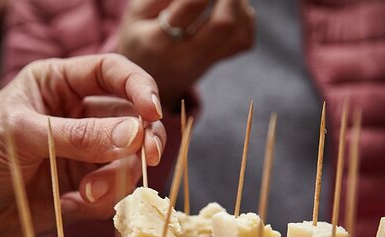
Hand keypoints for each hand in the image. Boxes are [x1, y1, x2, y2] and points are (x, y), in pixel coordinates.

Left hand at [0, 54, 164, 236]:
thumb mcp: (21, 135)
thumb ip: (77, 135)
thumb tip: (135, 135)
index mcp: (60, 84)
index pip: (113, 72)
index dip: (139, 87)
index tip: (151, 112)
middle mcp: (79, 117)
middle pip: (134, 120)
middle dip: (142, 141)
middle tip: (146, 159)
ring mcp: (84, 155)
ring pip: (129, 161)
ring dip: (116, 180)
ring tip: (85, 194)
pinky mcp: (85, 190)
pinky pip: (113, 195)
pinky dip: (99, 203)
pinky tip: (68, 206)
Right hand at [118, 0, 254, 110]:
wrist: (145, 81)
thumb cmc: (141, 36)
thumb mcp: (138, 12)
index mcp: (159, 41)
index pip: (192, 5)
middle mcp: (185, 56)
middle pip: (223, 24)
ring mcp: (204, 62)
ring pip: (238, 34)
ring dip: (239, 6)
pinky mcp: (217, 62)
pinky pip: (243, 42)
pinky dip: (245, 19)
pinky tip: (232, 8)